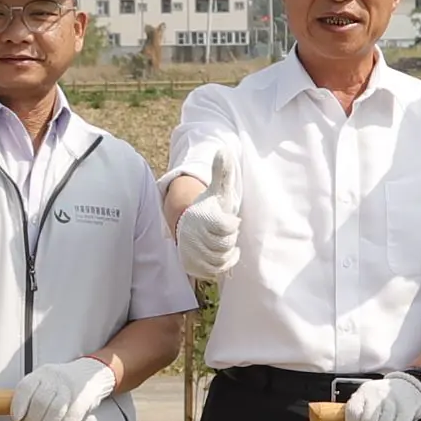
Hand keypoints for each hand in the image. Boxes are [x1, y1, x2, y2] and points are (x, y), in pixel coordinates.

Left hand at [10, 355, 118, 420]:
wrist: (91, 374)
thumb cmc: (62, 384)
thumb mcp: (44, 384)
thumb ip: (30, 400)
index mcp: (42, 374)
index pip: (26, 387)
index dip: (19, 405)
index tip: (16, 418)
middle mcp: (56, 379)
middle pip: (40, 402)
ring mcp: (71, 389)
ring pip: (55, 411)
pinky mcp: (83, 401)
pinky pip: (71, 419)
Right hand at [173, 142, 243, 282]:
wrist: (188, 223)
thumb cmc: (209, 206)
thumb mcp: (216, 189)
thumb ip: (221, 172)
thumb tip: (224, 149)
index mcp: (202, 217)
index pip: (227, 227)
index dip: (231, 224)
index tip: (228, 219)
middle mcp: (194, 236)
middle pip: (225, 244)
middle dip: (228, 239)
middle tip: (223, 231)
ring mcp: (192, 252)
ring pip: (221, 259)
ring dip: (227, 252)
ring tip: (223, 242)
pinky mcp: (193, 265)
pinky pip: (215, 271)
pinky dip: (225, 264)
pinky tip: (226, 253)